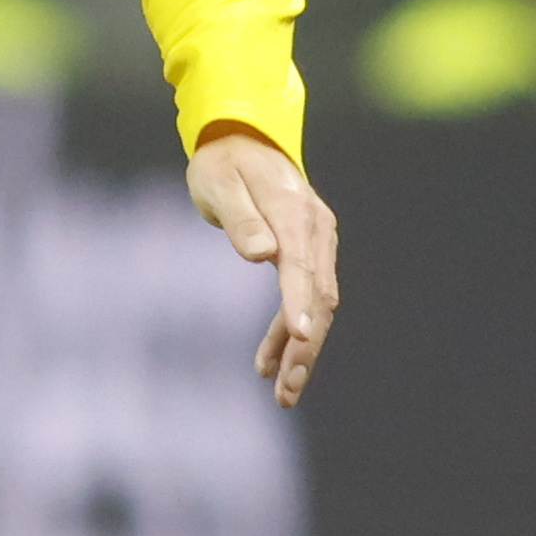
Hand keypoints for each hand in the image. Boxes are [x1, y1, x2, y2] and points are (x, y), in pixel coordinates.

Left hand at [188, 125, 338, 408]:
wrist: (243, 141)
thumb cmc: (222, 164)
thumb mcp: (218, 183)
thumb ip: (240, 218)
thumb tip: (262, 254)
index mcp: (293, 210)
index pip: (301, 264)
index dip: (300, 303)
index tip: (300, 338)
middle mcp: (315, 228)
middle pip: (317, 294)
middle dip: (305, 346)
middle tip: (287, 390)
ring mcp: (317, 241)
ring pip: (317, 303)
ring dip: (302, 349)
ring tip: (284, 393)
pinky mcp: (310, 252)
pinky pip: (305, 298)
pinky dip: (289, 331)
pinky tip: (267, 362)